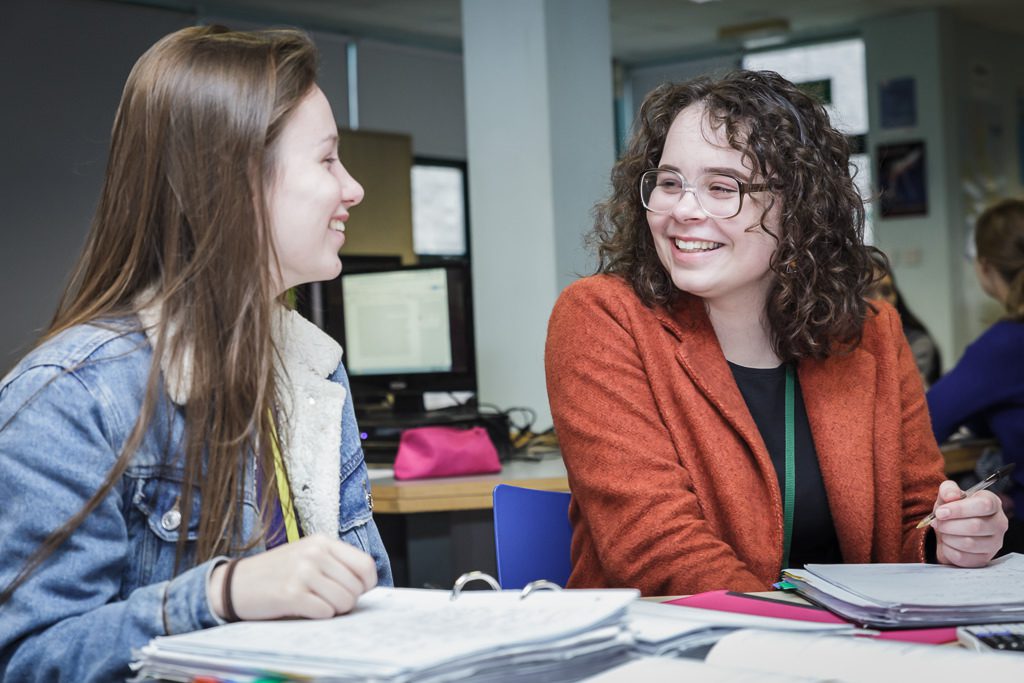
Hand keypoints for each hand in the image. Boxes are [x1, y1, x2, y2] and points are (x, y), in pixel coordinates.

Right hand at [208, 534, 377, 619]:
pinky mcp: (291, 594)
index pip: (365, 564)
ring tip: (316, 604)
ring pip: (343, 601)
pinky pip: (325, 612)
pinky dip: (319, 616)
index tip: (358, 591)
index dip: (367, 583)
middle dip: (348, 600)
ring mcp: (303, 572)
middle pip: (356, 587)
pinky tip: (304, 609)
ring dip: (333, 610)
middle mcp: (315, 553)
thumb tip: (366, 582)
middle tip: (329, 601)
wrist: (235, 584)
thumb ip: (334, 562)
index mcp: (322, 541)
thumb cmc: (276, 573)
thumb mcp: (306, 555)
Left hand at [931, 480, 1007, 566]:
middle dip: (949, 525)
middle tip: (937, 523)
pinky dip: (948, 551)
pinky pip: (963, 558)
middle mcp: (999, 523)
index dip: (959, 509)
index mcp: (992, 503)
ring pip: (969, 543)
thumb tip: (951, 495)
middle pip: (976, 526)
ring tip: (943, 532)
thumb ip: (948, 489)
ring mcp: (994, 543)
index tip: (940, 512)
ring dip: (948, 537)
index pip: (984, 505)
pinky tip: (947, 544)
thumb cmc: (951, 511)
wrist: (948, 531)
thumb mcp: (946, 496)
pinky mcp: (985, 559)